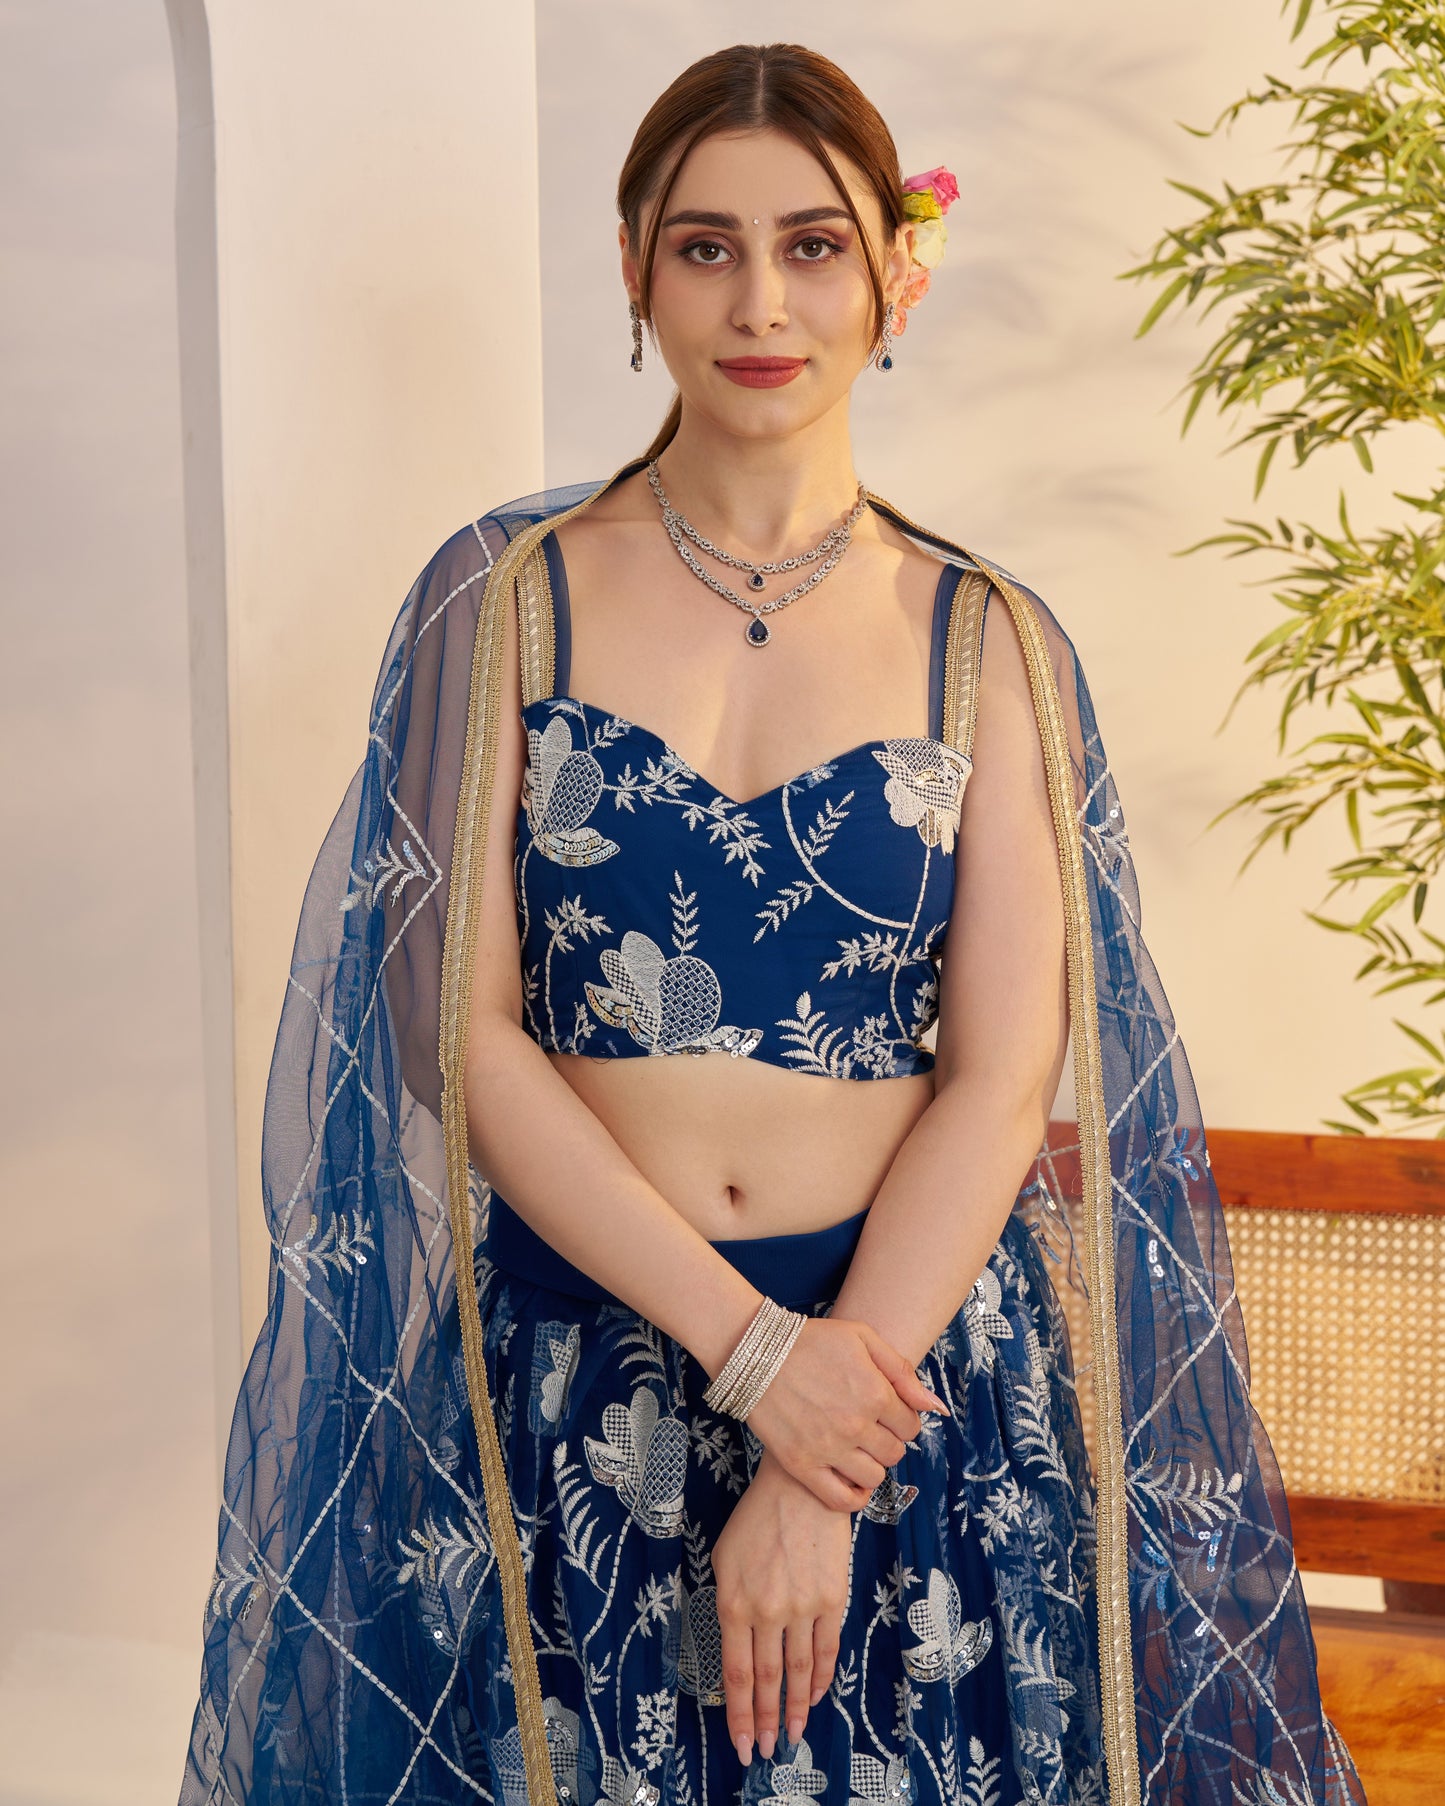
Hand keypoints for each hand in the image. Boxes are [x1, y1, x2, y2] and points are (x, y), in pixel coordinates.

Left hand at [712, 1449, 852, 1766]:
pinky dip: (820, 1678)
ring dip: (794, 1709)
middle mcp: (767, 1610)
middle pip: (767, 1681)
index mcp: (734, 1602)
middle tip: (763, 1752)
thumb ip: (727, 1605)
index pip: (737, 1674)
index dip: (739, 1714)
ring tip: (790, 1735)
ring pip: (798, 1671)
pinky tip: (813, 1696)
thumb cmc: (755, 1520)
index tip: (741, 1744)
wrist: (801, 1486)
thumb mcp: (724, 1558)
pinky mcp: (831, 1598)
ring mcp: (802, 1606)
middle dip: (763, 1721)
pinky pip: (826, 1649)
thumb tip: (735, 1649)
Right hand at [744, 1316, 947, 1511]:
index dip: (901, 1418)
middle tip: (869, 1427)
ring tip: (856, 1447)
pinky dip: (854, 1496)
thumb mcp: (861, 1336)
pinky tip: (850, 1478)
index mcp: (874, 1393)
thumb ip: (901, 1370)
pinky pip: (841, 1500)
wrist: (755, 1352)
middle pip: (895, 1453)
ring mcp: (828, 1448)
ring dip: (871, 1464)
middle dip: (888, 1440)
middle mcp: (855, 1425)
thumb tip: (935, 1406)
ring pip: (873, 1477)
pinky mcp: (801, 1465)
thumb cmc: (811, 1340)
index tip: (886, 1411)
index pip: (910, 1426)